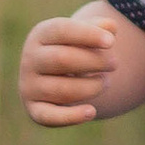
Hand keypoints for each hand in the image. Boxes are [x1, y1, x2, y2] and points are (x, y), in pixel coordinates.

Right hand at [20, 11, 120, 125]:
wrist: (56, 75)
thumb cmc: (76, 49)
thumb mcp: (86, 34)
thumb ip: (100, 27)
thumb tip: (111, 27)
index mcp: (40, 35)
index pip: (61, 30)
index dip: (87, 35)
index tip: (111, 42)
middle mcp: (30, 59)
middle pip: (62, 59)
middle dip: (94, 62)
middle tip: (115, 64)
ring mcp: (30, 86)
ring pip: (63, 89)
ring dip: (92, 87)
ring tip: (105, 82)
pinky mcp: (35, 110)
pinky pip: (50, 116)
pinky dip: (72, 116)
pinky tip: (91, 112)